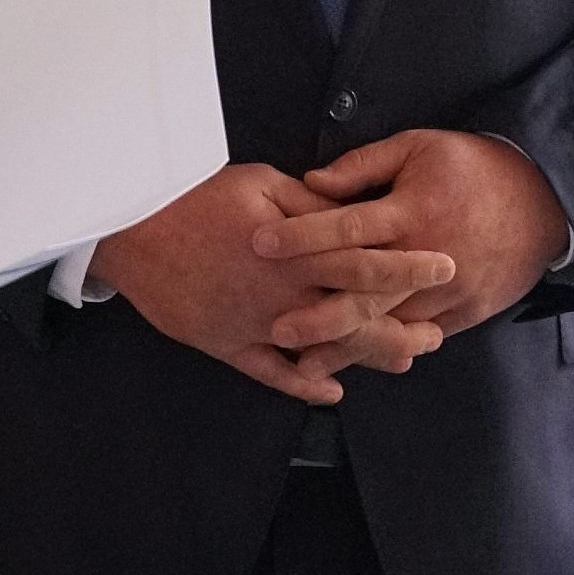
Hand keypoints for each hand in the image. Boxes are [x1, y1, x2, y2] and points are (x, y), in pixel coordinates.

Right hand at [90, 162, 454, 403]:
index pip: (365, 262)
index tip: (445, 267)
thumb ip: (310, 204)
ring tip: (402, 358)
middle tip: (436, 329)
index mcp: (293, 252)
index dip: (409, 267)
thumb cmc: (193, 196)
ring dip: (366, 358)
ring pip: (322, 351)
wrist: (128, 228)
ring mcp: (253, 325)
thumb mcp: (259, 183)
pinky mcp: (224, 344)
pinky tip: (330, 391)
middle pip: (355, 318)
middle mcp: (280, 296)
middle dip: (402, 325)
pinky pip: (270, 374)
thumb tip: (351, 212)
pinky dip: (303, 386)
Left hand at [253, 129, 569, 344]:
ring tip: (303, 364)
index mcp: (412, 210)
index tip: (261, 244)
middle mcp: (428, 254)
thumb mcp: (419, 147)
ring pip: (391, 323)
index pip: (347, 226)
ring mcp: (451, 289)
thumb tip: (312, 182)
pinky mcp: (468, 310)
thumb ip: (363, 165)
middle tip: (276, 330)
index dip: (302, 235)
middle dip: (318, 314)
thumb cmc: (473, 167)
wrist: (547, 199)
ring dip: (347, 346)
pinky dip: (388, 349)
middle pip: (365, 291)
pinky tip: (356, 362)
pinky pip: (422, 334)